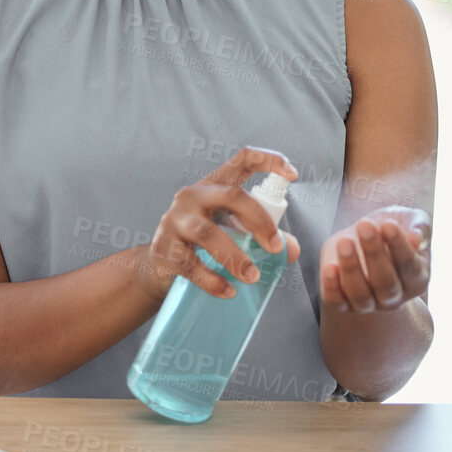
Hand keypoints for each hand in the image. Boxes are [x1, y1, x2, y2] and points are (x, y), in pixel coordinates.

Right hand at [131, 147, 300, 300]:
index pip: (242, 160)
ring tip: (252, 276)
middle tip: (274, 247)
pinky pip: (190, 264)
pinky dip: (212, 280)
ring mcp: (176, 220)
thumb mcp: (231, 231)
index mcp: (215, 185)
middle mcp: (194, 196)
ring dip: (234, 256)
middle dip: (258, 220)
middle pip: (231, 196)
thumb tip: (291, 250)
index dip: (269, 161)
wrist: (158, 267)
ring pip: (208, 233)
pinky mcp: (164, 248)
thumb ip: (263, 236)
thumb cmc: (201, 243)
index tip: (293, 174)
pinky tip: (227, 291)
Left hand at [319, 206, 430, 312]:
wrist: (363, 235)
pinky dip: (333, 287)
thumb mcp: (412, 219)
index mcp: (417, 278)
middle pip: (386, 283)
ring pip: (361, 295)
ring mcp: (370, 303)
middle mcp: (395, 296)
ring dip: (351, 268)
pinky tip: (330, 266)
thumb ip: (420, 227)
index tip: (388, 224)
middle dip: (374, 253)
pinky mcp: (344, 302)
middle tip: (365, 225)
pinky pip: (338, 301)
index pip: (410, 267)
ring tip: (344, 241)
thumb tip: (416, 238)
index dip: (399, 246)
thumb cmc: (391, 227)